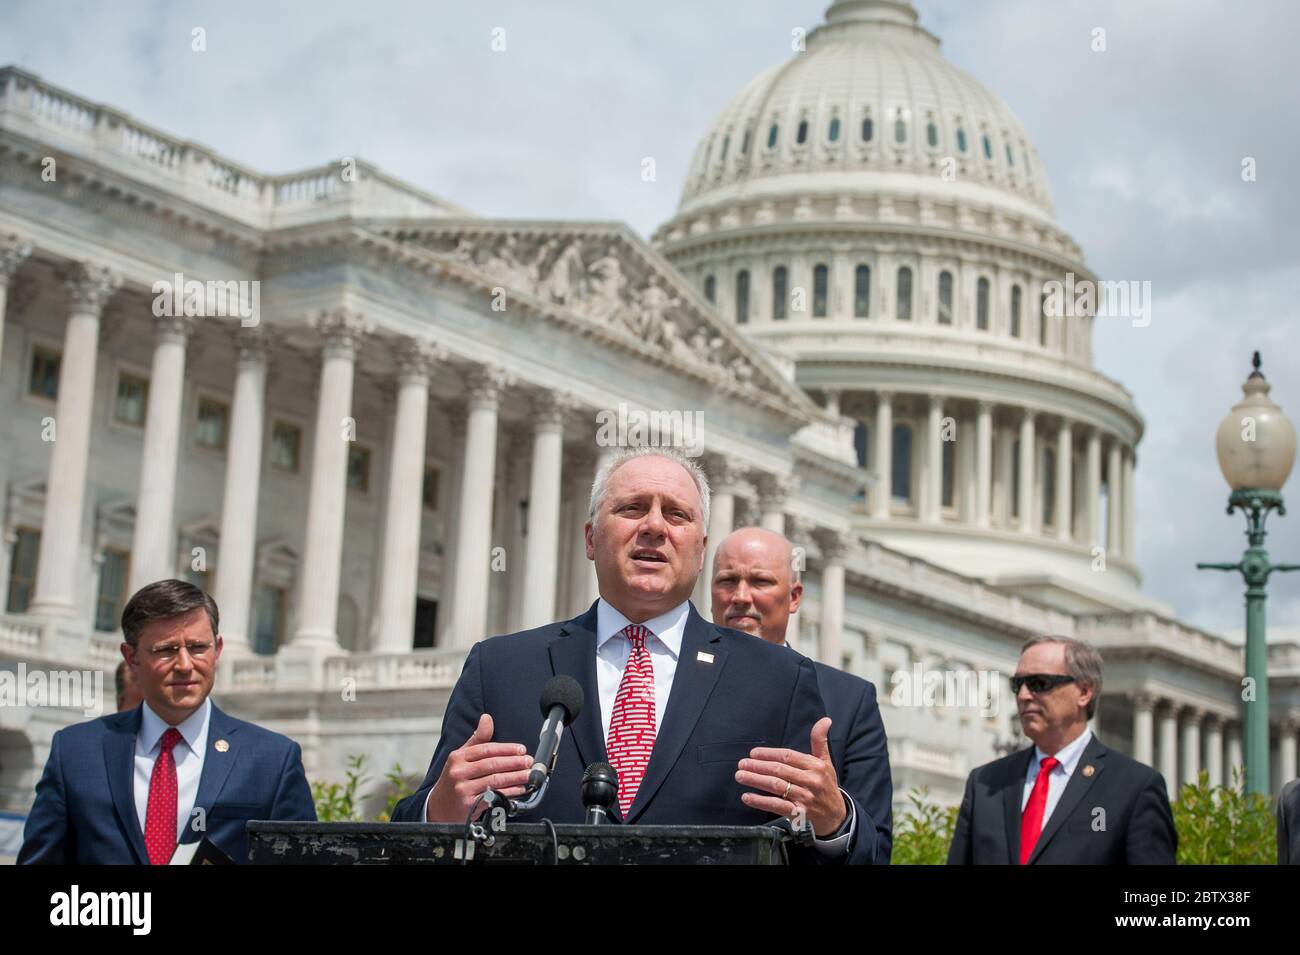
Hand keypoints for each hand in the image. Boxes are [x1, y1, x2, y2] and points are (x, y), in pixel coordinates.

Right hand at [425, 714, 532, 822]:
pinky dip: (509, 792)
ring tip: (528, 775)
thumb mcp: (460, 757)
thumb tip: (487, 718)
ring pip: (495, 780)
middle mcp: (459, 772)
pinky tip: (519, 789)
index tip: (522, 749)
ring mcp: (463, 789)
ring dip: (515, 777)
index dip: (506, 749)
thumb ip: (477, 739)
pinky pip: (493, 796)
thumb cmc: (454, 779)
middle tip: (529, 761)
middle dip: (514, 762)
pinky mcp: (468, 805)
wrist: (437, 807)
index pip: (486, 749)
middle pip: (492, 764)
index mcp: (458, 757)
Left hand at [735, 717, 846, 836]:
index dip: (769, 754)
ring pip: (777, 786)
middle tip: (742, 764)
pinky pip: (777, 806)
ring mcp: (806, 798)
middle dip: (758, 766)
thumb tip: (825, 719)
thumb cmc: (826, 785)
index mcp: (816, 766)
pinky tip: (747, 797)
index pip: (788, 756)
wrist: (836, 816)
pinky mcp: (800, 814)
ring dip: (756, 780)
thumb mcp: (826, 762)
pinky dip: (760, 801)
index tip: (753, 753)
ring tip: (740, 776)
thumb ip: (819, 740)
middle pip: (780, 770)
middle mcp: (812, 781)